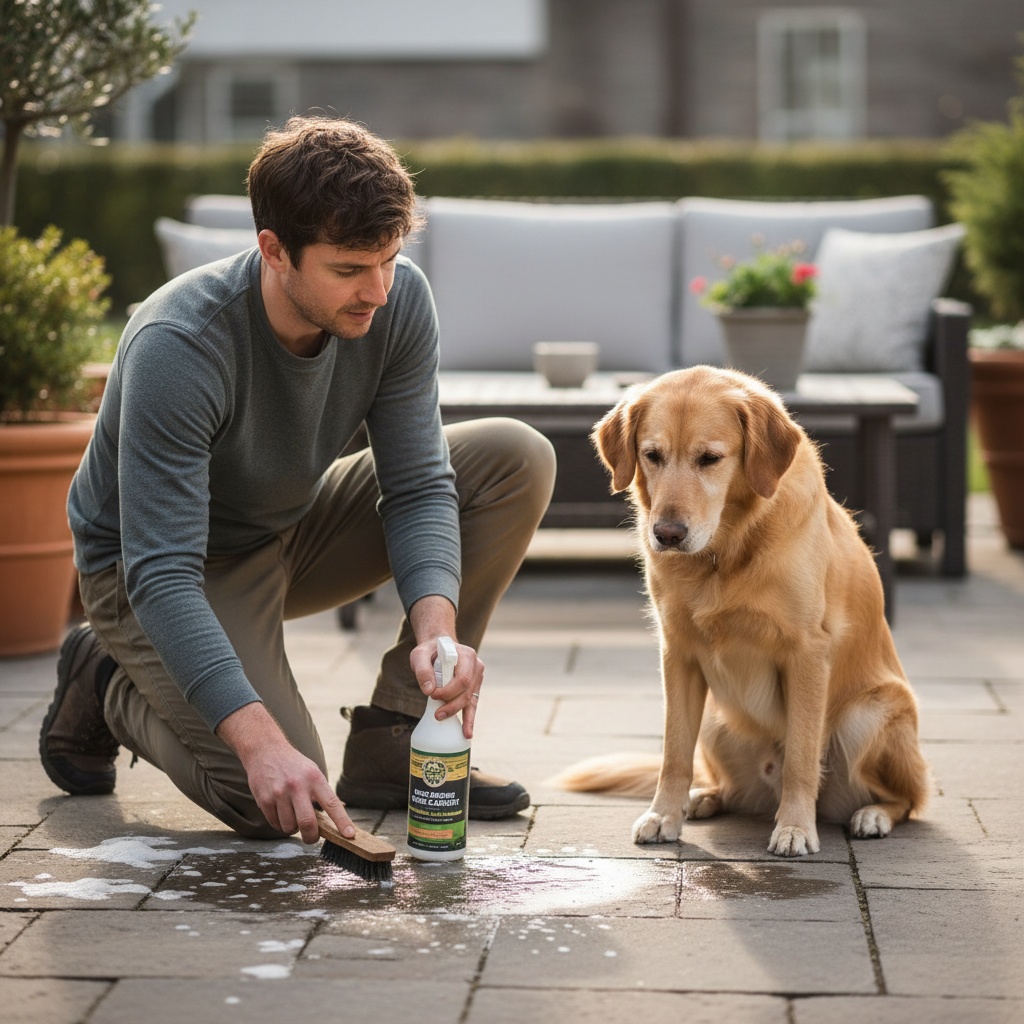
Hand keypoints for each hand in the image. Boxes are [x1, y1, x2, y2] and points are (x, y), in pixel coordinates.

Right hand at [216, 702, 354, 843]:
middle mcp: (298, 786)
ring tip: (292, 816)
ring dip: (293, 829)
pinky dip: (280, 825)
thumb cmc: (294, 765)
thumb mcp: (313, 772)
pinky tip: (281, 812)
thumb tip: (341, 810)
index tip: (349, 835)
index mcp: (315, 778)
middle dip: (311, 837)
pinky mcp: (264, 800)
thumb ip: (324, 793)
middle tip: (312, 838)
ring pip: (289, 827)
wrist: (266, 750)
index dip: (342, 821)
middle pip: (307, 823)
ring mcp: (279, 793)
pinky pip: (275, 825)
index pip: (332, 803)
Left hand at [410, 637, 483, 739]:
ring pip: (471, 700)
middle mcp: (476, 667)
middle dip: (453, 706)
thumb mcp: (420, 655)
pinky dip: (469, 719)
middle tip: (438, 715)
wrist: (438, 648)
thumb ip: (423, 670)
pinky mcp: (473, 688)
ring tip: (463, 733)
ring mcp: (477, 678)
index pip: (463, 678)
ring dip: (464, 717)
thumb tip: (429, 691)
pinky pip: (472, 705)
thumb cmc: (429, 651)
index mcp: (467, 656)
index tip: (432, 695)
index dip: (449, 691)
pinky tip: (468, 733)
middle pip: (467, 692)